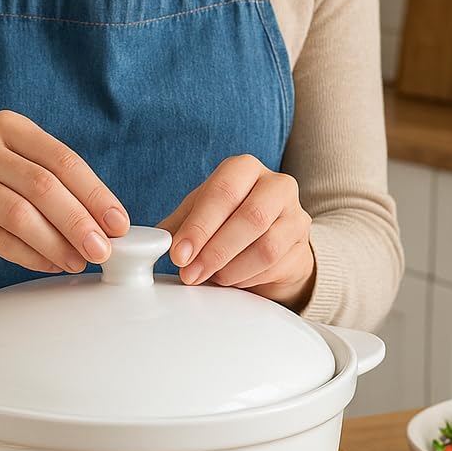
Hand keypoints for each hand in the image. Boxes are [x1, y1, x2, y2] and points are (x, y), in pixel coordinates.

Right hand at [0, 110, 129, 302]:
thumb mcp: (26, 179)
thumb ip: (64, 193)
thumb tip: (112, 228)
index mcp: (9, 127)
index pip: (62, 159)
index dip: (95, 194)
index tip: (118, 225)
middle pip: (41, 184)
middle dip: (78, 222)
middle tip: (101, 251)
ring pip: (17, 212)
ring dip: (55, 242)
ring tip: (77, 262)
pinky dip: (28, 255)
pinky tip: (49, 264)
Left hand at [158, 155, 314, 309]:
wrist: (274, 242)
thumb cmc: (229, 222)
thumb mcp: (201, 215)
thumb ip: (176, 226)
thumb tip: (148, 242)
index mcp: (245, 169)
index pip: (223, 192)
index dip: (199, 225)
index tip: (179, 254)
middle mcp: (276, 186)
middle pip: (251, 216)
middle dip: (215, 251)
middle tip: (191, 273)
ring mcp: (295, 216)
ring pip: (267, 244)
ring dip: (231, 268)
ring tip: (211, 278)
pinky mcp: (303, 248)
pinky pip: (276, 266)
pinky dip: (248, 278)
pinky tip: (232, 281)